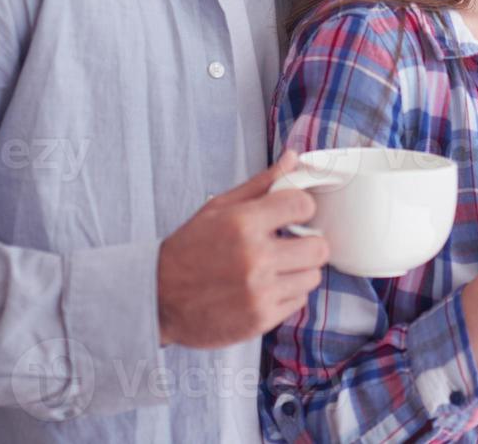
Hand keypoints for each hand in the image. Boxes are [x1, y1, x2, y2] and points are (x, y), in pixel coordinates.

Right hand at [156, 151, 328, 348]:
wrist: (158, 297)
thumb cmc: (190, 248)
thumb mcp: (219, 208)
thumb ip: (261, 184)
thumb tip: (293, 158)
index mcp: (243, 223)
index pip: (303, 205)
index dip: (302, 208)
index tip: (293, 215)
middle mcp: (254, 257)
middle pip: (319, 247)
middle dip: (309, 243)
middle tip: (292, 244)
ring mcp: (259, 291)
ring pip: (313, 276)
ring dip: (299, 271)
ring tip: (276, 268)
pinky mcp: (260, 319)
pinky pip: (299, 302)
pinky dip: (288, 294)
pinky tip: (266, 288)